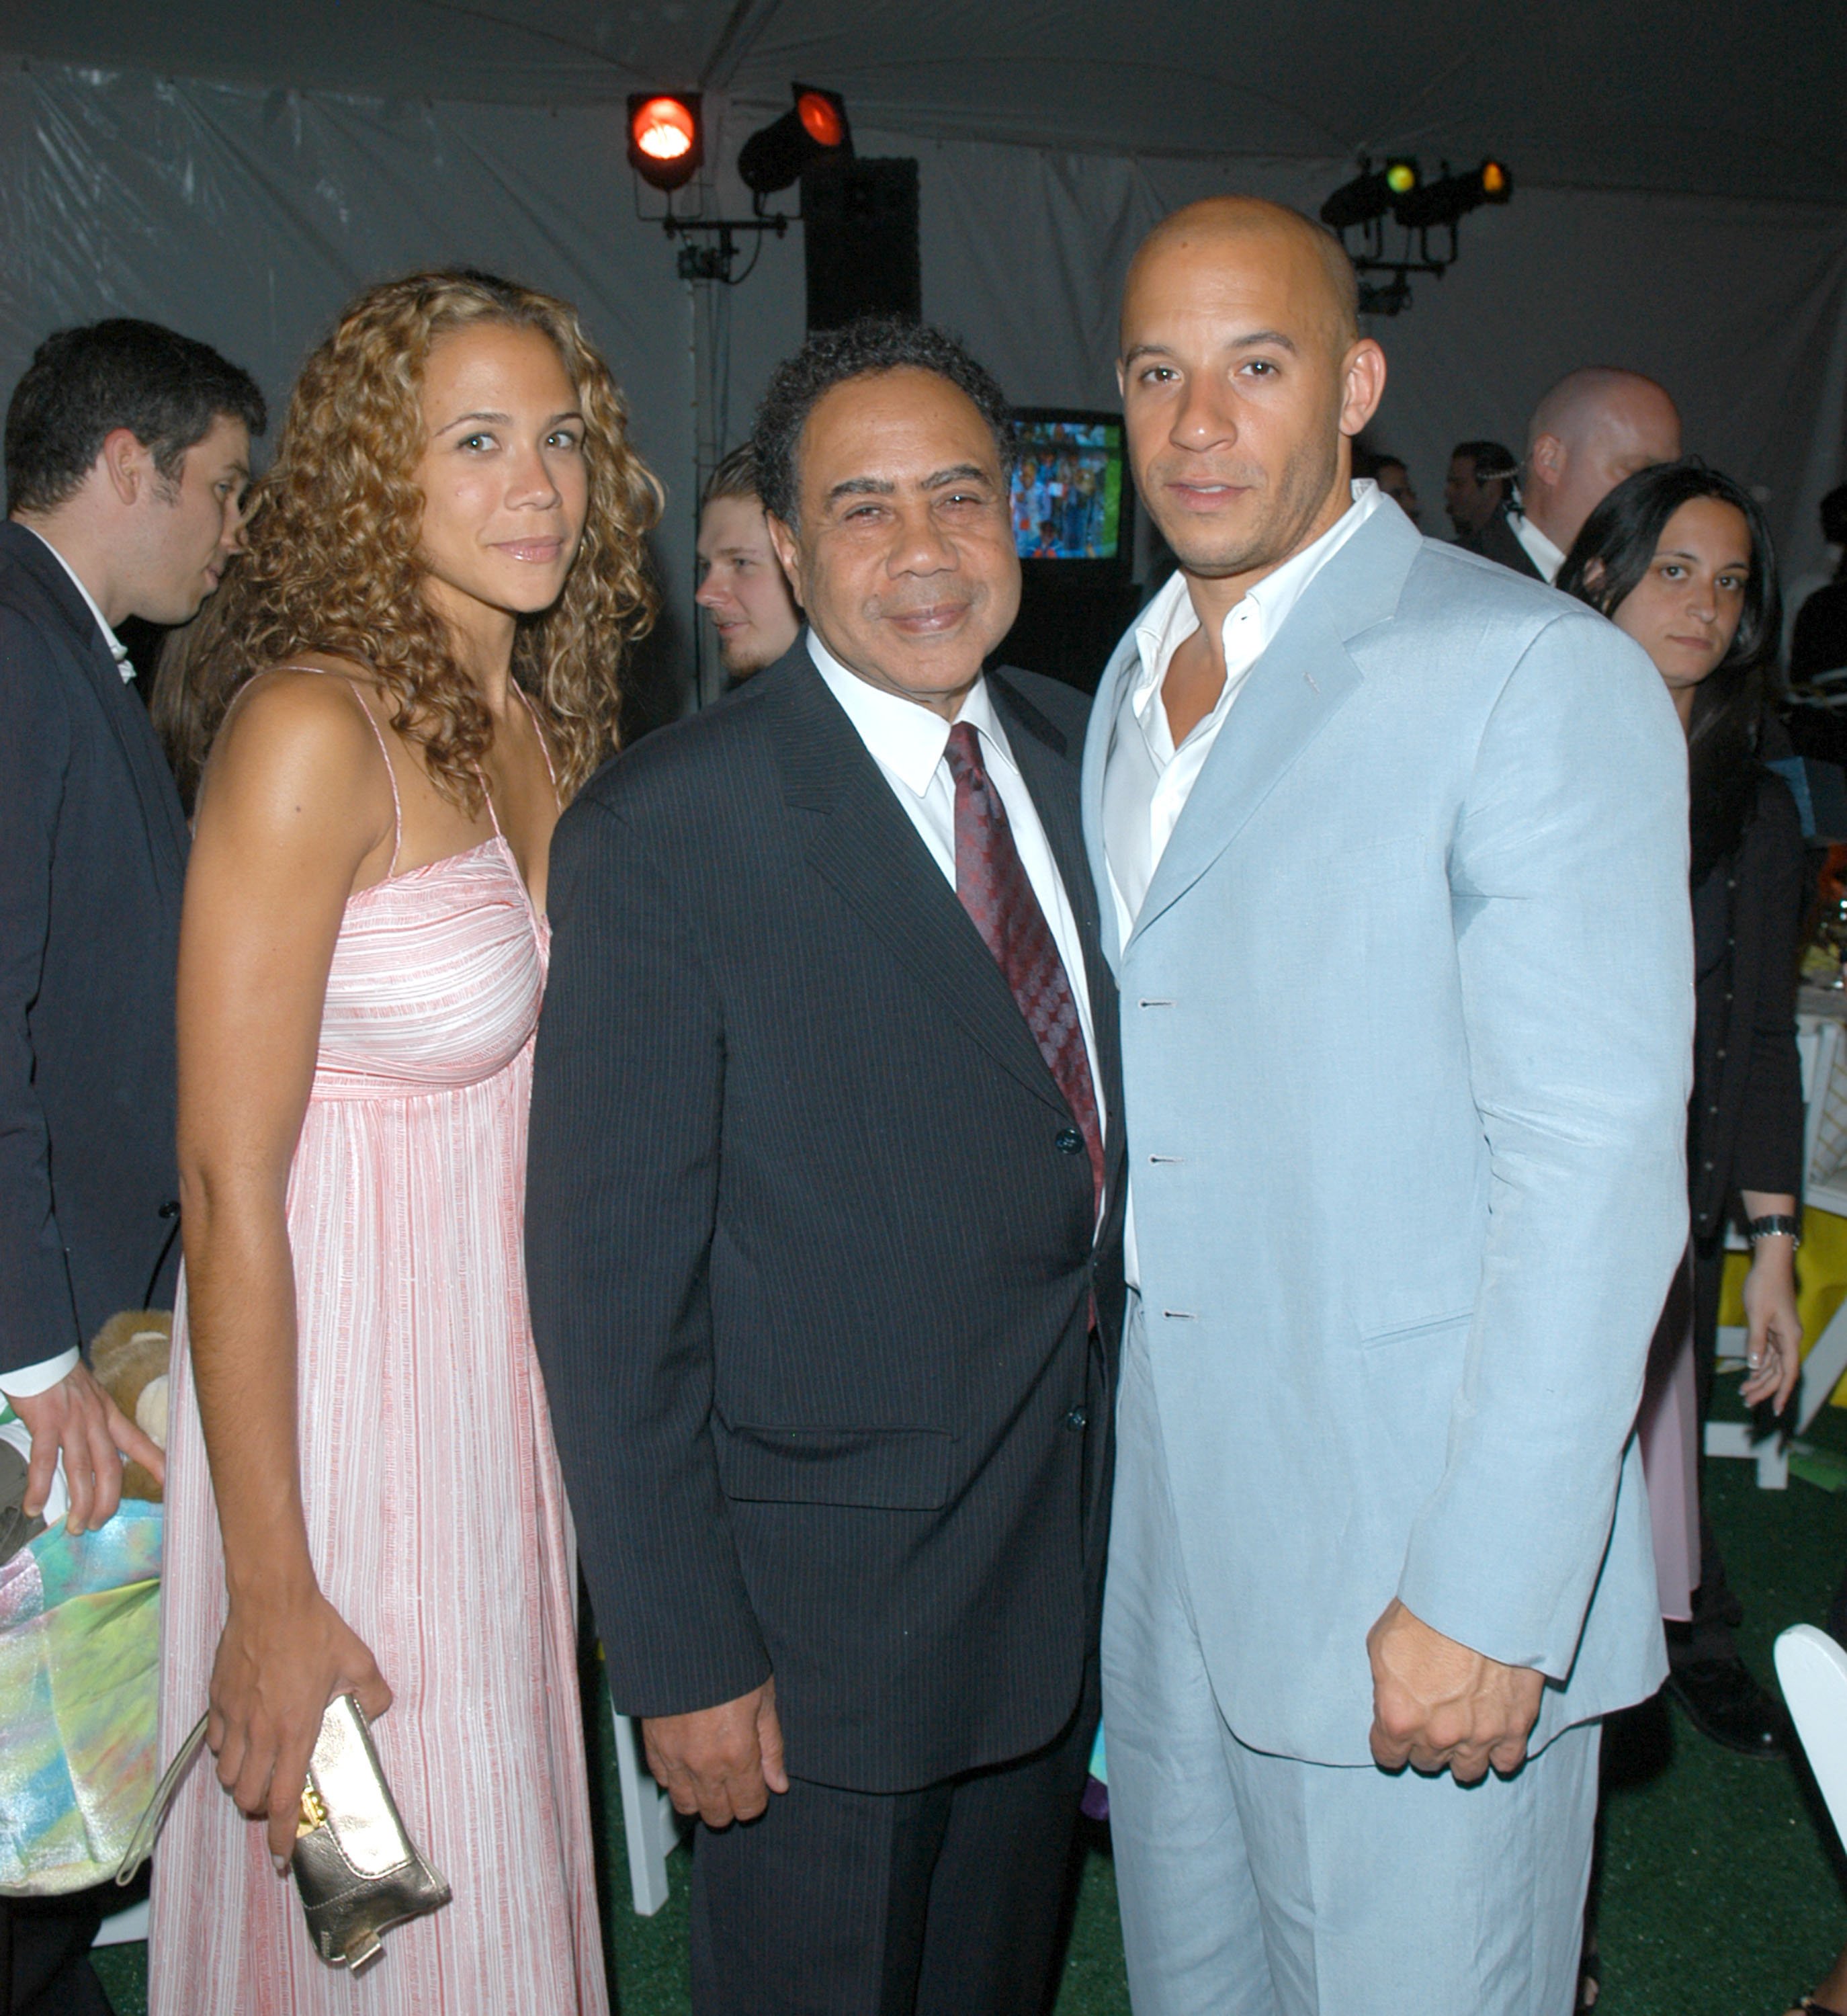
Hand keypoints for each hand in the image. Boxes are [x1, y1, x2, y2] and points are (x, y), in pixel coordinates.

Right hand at [9, 1362, 164, 1536]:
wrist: (42, 1356)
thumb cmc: (64, 1380)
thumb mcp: (92, 1399)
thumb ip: (97, 1425)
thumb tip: (96, 1455)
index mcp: (110, 1415)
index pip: (139, 1444)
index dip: (157, 1466)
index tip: (170, 1487)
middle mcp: (96, 1421)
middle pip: (110, 1468)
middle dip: (107, 1501)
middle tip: (97, 1524)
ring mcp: (72, 1423)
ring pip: (82, 1470)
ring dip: (80, 1502)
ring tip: (75, 1526)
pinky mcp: (45, 1422)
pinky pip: (44, 1461)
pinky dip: (40, 1486)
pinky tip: (34, 1506)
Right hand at [208, 1582, 391, 1863]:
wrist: (271, 1599)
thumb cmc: (314, 1629)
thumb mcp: (358, 1659)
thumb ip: (373, 1692)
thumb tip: (377, 1711)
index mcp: (296, 1730)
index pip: (285, 1800)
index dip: (282, 1835)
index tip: (282, 1856)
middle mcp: (260, 1733)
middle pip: (249, 1797)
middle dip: (262, 1807)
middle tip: (278, 1796)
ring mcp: (234, 1718)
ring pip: (228, 1776)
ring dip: (244, 1781)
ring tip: (262, 1766)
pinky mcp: (216, 1701)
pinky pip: (215, 1744)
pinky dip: (227, 1751)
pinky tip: (243, 1735)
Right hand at [642, 1677, 787, 1827]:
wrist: (686, 1640)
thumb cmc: (731, 1663)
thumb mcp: (764, 1699)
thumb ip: (771, 1747)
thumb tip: (778, 1784)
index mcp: (737, 1755)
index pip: (748, 1807)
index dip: (756, 1800)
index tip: (757, 1785)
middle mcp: (704, 1766)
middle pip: (717, 1815)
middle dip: (730, 1804)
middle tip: (735, 1781)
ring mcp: (675, 1759)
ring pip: (687, 1806)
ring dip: (701, 1798)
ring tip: (711, 1776)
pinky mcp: (653, 1746)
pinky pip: (663, 1781)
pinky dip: (675, 1779)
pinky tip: (688, 1760)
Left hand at [1367, 1597, 1543, 1782]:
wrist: (1478, 1598)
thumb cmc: (1425, 1613)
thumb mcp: (1381, 1645)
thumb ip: (1386, 1686)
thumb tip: (1392, 1701)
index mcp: (1399, 1718)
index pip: (1388, 1756)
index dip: (1389, 1744)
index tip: (1395, 1735)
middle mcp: (1438, 1736)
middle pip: (1427, 1762)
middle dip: (1425, 1744)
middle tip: (1430, 1721)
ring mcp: (1479, 1736)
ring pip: (1467, 1771)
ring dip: (1461, 1755)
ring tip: (1462, 1733)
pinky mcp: (1515, 1728)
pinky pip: (1507, 1762)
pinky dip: (1499, 1753)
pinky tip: (1494, 1738)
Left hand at [1740, 1245, 1802, 1413]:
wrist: (1770, 1265)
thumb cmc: (1764, 1286)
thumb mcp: (1757, 1314)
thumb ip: (1756, 1340)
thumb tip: (1754, 1365)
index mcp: (1790, 1337)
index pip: (1788, 1372)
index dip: (1782, 1391)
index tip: (1775, 1408)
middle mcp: (1789, 1339)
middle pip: (1780, 1371)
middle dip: (1764, 1388)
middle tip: (1746, 1401)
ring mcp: (1782, 1335)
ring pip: (1774, 1364)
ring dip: (1760, 1379)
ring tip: (1744, 1393)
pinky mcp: (1774, 1329)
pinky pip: (1769, 1353)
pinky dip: (1760, 1365)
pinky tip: (1750, 1374)